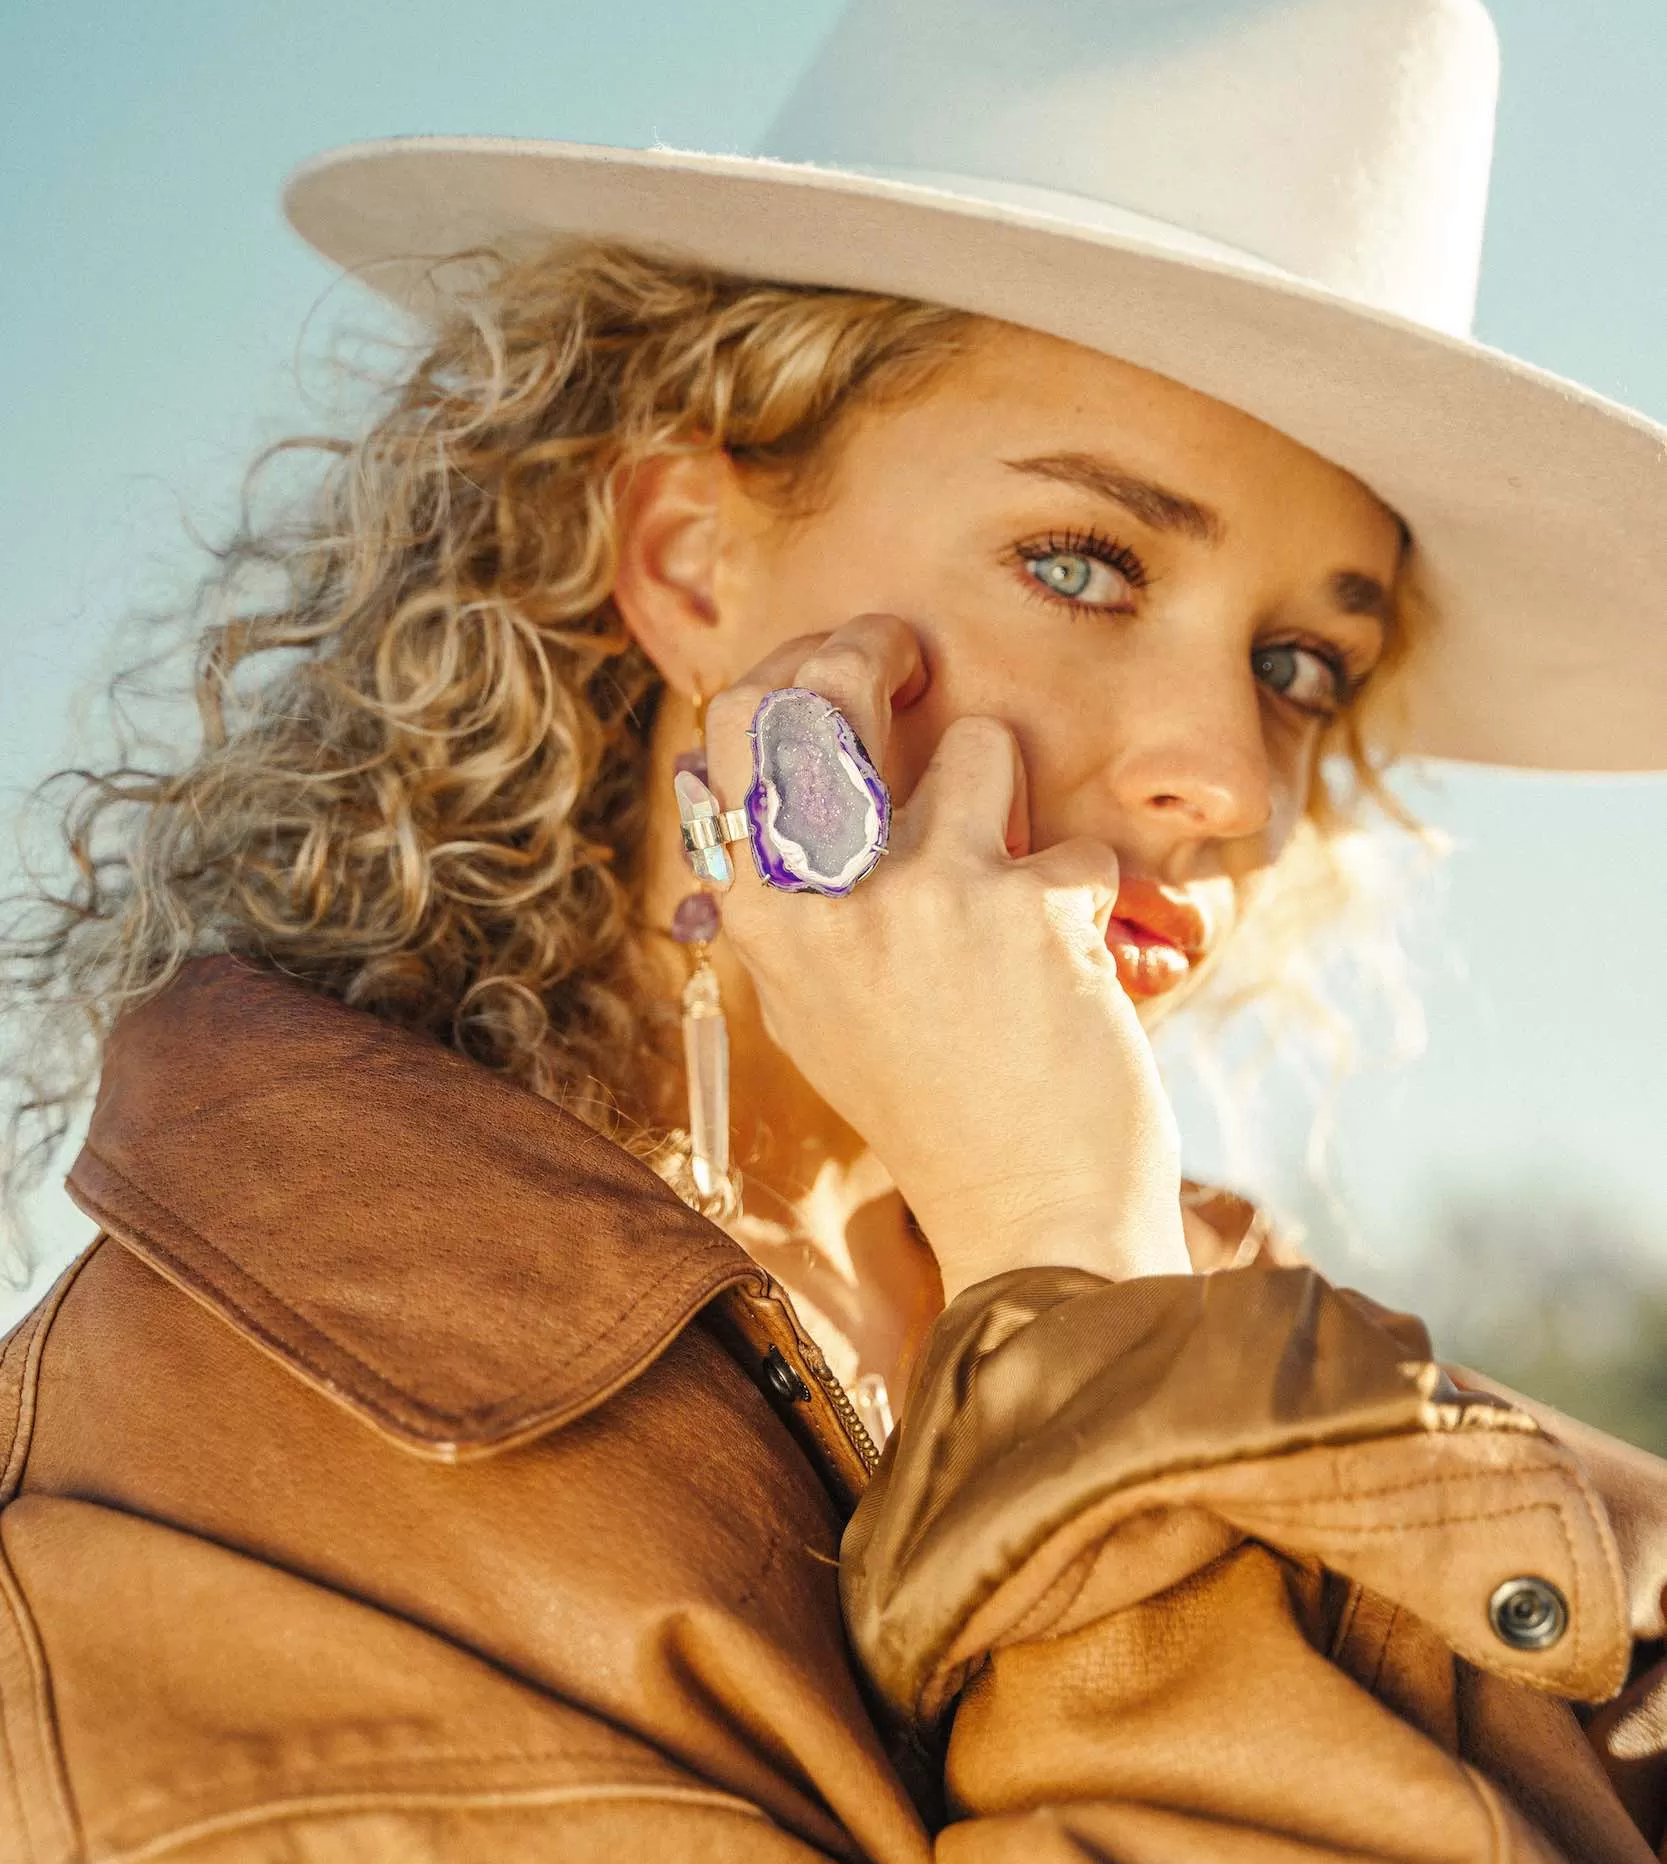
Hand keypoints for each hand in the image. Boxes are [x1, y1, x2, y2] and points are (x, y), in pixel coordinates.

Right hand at [706, 616, 1189, 1298]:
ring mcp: (922, 895)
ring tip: (1017, 885)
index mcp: (764, 920)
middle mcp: (824, 899)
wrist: (1032, 1215)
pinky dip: (1087, 897)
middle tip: (913, 659)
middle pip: (820, 689)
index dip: (791, 667)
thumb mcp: (812, 1002)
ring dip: (1018, 800)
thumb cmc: (928, 1105)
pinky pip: (1075, 844)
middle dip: (873, 648)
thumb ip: (788, 893)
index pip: (731, 728)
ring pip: (980, 743)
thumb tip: (756, 771)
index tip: (838, 667)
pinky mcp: (1025, 905)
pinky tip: (1072, 974)